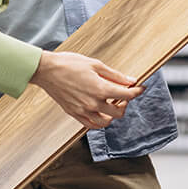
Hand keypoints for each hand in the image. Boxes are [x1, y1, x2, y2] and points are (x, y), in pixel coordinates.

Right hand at [30, 50, 144, 128]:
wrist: (47, 70)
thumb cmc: (69, 63)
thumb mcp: (95, 64)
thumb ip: (115, 75)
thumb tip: (131, 80)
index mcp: (100, 89)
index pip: (126, 95)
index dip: (137, 91)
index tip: (140, 87)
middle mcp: (93, 103)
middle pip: (118, 112)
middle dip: (125, 103)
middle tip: (124, 95)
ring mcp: (83, 111)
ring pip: (106, 122)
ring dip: (112, 114)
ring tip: (111, 103)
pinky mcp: (74, 114)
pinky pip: (91, 125)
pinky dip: (99, 121)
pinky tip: (99, 112)